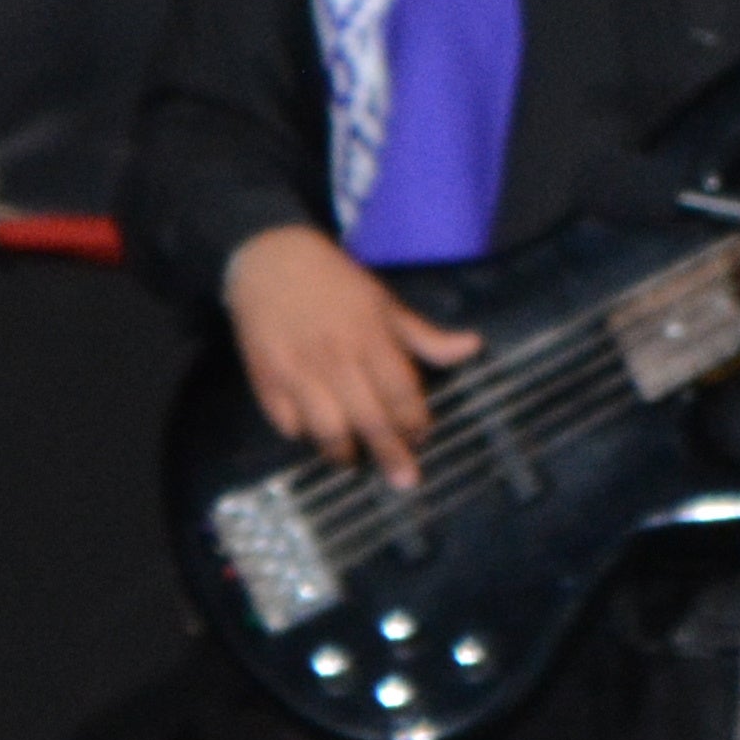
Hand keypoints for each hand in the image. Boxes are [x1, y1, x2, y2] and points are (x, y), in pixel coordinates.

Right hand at [225, 225, 484, 489]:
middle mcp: (337, 357)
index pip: (400, 392)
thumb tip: (474, 348)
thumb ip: (425, 336)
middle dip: (391, 454)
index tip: (422, 436)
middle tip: (405, 480)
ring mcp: (298, 370)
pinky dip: (301, 433)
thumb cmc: (335, 282)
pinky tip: (312, 432)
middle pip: (369, 418)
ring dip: (343, 452)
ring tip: (353, 459)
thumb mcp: (384, 302)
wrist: (270, 259)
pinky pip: (287, 422)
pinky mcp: (266, 378)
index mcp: (370, 336)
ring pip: (327, 428)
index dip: (415, 421)